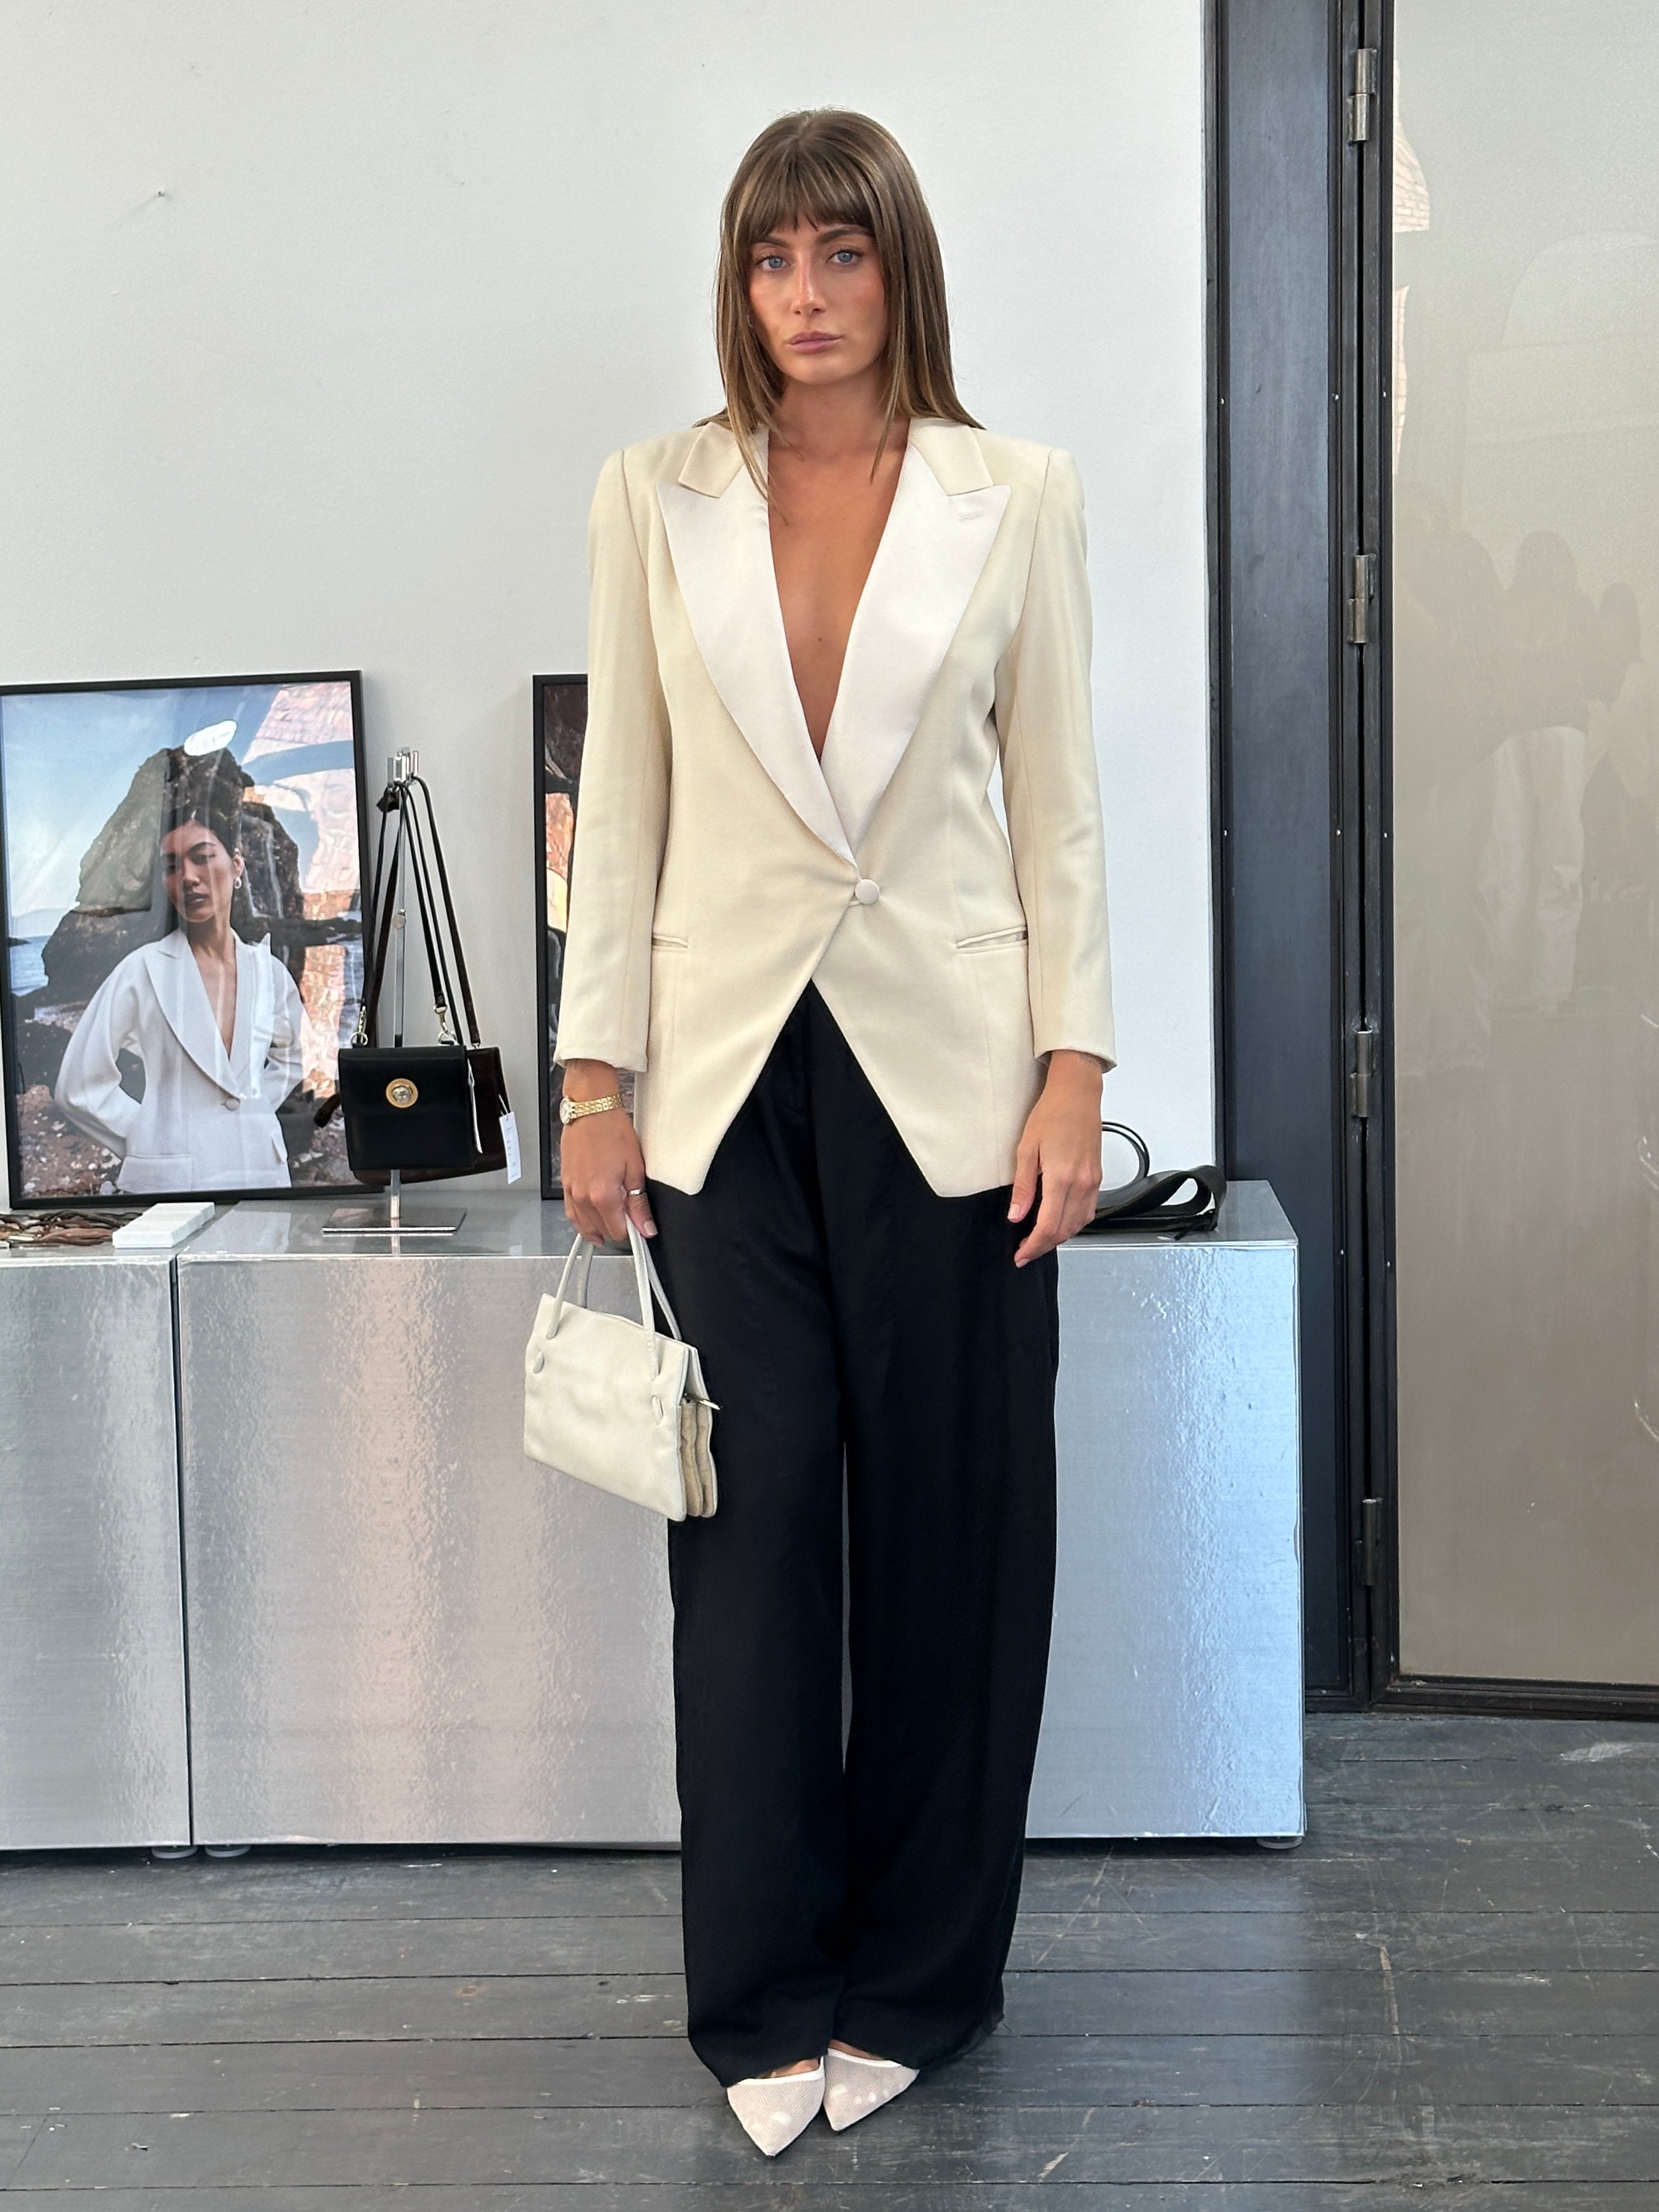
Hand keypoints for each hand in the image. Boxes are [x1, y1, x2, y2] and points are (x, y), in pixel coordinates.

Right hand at [559, 1060, 655, 1244]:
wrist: (590, 1110)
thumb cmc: (612, 1131)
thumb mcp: (635, 1168)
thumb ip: (639, 1203)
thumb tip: (646, 1226)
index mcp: (603, 1196)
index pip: (619, 1231)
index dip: (632, 1232)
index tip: (640, 1227)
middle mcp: (583, 1197)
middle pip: (601, 1230)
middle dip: (617, 1228)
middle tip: (630, 1218)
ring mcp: (571, 1192)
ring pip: (584, 1225)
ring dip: (599, 1228)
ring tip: (612, 1227)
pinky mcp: (565, 1184)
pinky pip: (571, 1213)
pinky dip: (582, 1221)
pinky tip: (590, 1222)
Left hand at [1008, 1049, 1103, 1266]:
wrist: (1078, 1094)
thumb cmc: (1050, 1115)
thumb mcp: (1026, 1149)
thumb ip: (1023, 1187)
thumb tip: (1015, 1216)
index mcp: (1061, 1178)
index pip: (1048, 1226)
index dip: (1033, 1246)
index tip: (1020, 1254)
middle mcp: (1082, 1184)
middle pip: (1064, 1230)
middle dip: (1044, 1246)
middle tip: (1025, 1251)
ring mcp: (1093, 1182)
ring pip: (1079, 1224)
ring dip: (1059, 1237)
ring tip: (1039, 1240)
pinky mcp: (1097, 1177)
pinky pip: (1088, 1211)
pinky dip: (1073, 1224)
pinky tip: (1059, 1222)